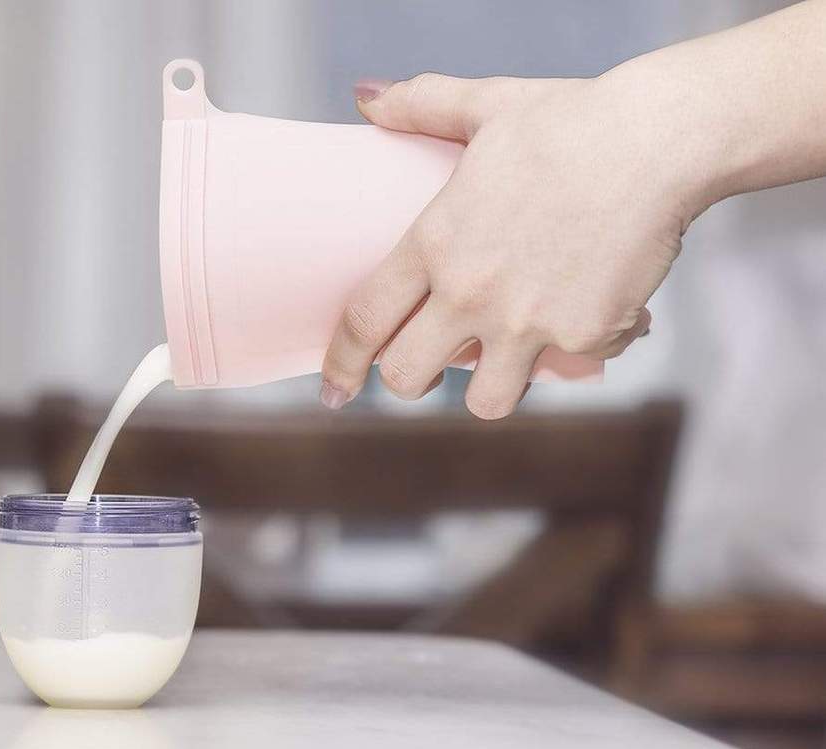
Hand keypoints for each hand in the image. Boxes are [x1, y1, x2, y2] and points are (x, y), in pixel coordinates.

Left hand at [320, 71, 687, 417]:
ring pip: (485, 402)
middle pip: (407, 379)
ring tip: (507, 354)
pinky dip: (579, 347)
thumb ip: (420, 106)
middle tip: (428, 362)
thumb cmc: (571, 120)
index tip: (334, 389)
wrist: (661, 139)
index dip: (343, 364)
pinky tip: (594, 307)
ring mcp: (526, 322)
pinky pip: (568, 369)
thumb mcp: (486, 105)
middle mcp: (470, 293)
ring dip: (491, 386)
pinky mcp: (583, 337)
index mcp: (433, 244)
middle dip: (409, 379)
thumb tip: (366, 98)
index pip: (364, 322)